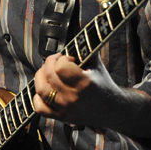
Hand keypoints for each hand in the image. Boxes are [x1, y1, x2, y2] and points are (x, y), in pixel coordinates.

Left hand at [32, 54, 150, 137]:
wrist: (112, 110)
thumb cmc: (104, 85)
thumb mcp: (97, 65)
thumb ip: (86, 50)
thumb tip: (78, 32)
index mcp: (85, 84)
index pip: (60, 66)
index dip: (61, 58)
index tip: (68, 58)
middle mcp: (74, 98)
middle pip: (48, 76)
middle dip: (50, 63)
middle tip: (57, 61)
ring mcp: (66, 109)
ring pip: (41, 90)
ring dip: (41, 76)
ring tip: (48, 72)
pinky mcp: (60, 118)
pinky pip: (39, 107)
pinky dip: (38, 96)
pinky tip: (46, 88)